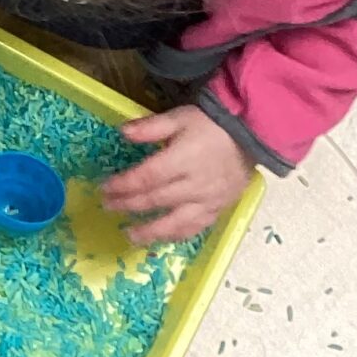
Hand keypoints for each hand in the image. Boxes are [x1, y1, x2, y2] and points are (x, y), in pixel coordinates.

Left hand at [100, 105, 253, 244]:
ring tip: (129, 235)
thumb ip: (150, 127)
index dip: (123, 185)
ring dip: (150, 231)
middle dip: (128, 205)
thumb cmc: (211, 124)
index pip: (147, 177)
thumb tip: (122, 133)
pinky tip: (162, 238)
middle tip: (108, 207)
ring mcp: (209, 200)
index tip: (104, 188)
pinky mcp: (220, 209)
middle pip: (156, 200)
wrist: (251, 135)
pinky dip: (177, 235)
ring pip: (176, 222)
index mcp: (183, 159)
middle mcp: (195, 184)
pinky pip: (196, 228)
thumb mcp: (179, 117)